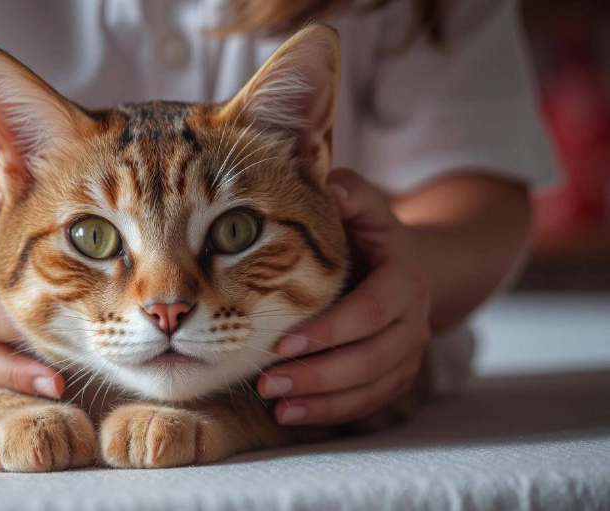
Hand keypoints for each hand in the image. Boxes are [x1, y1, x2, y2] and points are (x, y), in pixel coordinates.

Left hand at [257, 168, 430, 424]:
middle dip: (319, 374)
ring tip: (276, 404)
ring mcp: (407, 352)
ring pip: (371, 386)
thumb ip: (349, 193)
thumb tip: (330, 188)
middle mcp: (412, 320)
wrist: (407, 263)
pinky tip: (292, 414)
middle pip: (371, 358)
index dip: (331, 330)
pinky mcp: (396, 374)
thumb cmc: (368, 231)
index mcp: (403, 277)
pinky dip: (332, 412)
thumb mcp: (364, 204)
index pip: (371, 311)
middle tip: (268, 382)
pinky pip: (368, 402)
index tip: (283, 343)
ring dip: (322, 400)